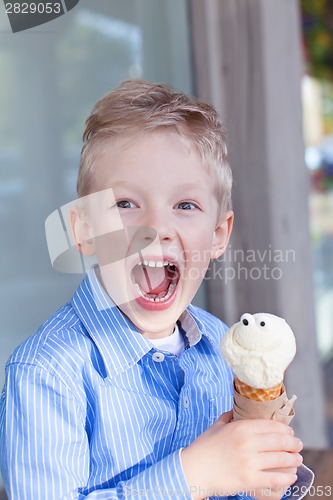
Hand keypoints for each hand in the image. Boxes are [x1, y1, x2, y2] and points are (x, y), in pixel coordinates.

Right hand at [181, 412, 302, 499]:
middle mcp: (247, 443)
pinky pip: (274, 479)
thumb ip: (229, 416)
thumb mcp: (217, 426)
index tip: (290, 432)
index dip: (285, 429)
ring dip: (293, 460)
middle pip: (280, 441)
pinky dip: (286, 478)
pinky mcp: (248, 480)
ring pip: (280, 460)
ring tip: (297, 460)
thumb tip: (238, 410)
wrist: (193, 469)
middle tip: (298, 445)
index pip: (271, 426)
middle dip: (293, 443)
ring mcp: (249, 462)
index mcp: (241, 428)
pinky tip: (291, 476)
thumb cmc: (204, 447)